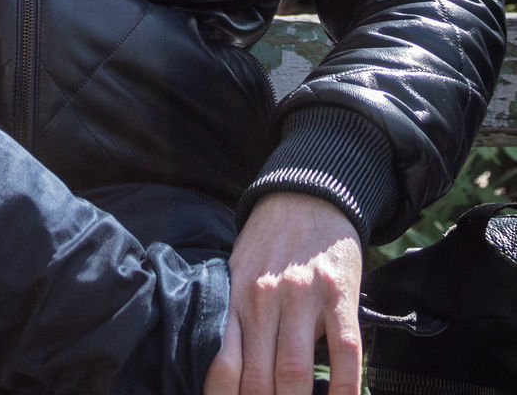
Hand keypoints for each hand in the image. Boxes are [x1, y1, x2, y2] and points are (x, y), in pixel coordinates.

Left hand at [204, 193, 362, 394]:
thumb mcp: (238, 272)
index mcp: (236, 296)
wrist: (307, 194)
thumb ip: (234, 319)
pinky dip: (343, 391)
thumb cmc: (268, 243)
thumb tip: (226, 377)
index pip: (224, 366)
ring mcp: (303, 296)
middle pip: (260, 379)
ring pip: (295, 371)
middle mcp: (265, 298)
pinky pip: (345, 355)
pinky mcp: (340, 295)